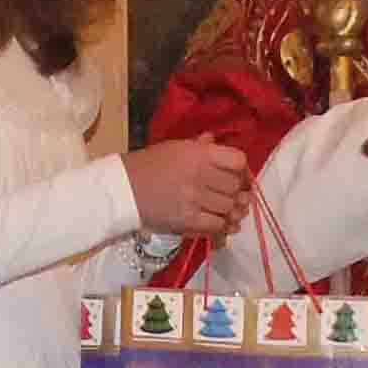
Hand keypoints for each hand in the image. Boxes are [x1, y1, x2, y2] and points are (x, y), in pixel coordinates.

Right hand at [125, 136, 249, 239]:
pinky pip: (218, 225)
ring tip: (230, 209)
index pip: (238, 161)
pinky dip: (225, 225)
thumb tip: (215, 141)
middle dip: (237, 191)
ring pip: (230, 207)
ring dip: (233, 210)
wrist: (124, 189)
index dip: (242, 169)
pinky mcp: (188, 221)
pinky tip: (225, 223)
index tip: (239, 175)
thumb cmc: (149, 165)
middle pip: (236, 186)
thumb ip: (200, 146)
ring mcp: (195, 200)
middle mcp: (200, 175)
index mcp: (199, 154)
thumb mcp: (176, 148)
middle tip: (233, 194)